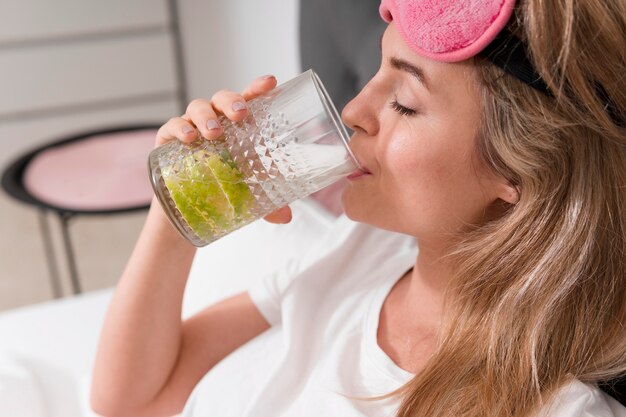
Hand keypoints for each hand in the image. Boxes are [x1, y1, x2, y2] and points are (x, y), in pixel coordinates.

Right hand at [154, 75, 291, 223]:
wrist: (187, 210)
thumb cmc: (222, 190)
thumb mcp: (248, 197)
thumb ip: (268, 206)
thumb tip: (287, 217)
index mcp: (237, 127)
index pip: (249, 101)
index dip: (258, 88)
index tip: (271, 82)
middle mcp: (215, 121)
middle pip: (222, 99)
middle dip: (231, 101)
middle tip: (240, 114)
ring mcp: (190, 127)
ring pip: (197, 108)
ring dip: (206, 117)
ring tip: (214, 133)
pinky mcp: (167, 140)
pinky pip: (172, 126)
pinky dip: (180, 129)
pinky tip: (188, 139)